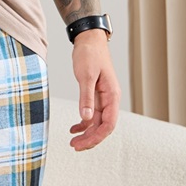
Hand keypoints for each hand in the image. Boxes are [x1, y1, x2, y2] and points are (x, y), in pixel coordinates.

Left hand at [69, 30, 120, 150]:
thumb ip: (86, 97)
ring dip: (86, 133)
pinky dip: (83, 123)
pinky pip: (92, 114)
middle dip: (90, 139)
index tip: (83, 143)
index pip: (109, 124)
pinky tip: (74, 128)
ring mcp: (103, 98)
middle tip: (74, 146)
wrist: (89, 39)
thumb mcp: (86, 75)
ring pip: (97, 122)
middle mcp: (110, 99)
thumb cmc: (90, 54)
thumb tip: (86, 118)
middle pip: (103, 126)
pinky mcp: (95, 95)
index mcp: (112, 95)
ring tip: (73, 142)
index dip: (97, 137)